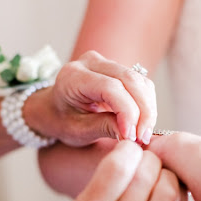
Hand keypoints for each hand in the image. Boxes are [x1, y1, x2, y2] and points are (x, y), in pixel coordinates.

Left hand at [26, 51, 156, 146]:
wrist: (53, 109)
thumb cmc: (61, 121)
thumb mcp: (76, 131)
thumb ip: (103, 128)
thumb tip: (132, 134)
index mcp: (73, 76)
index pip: (110, 88)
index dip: (127, 112)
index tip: (132, 136)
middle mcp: (90, 62)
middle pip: (130, 80)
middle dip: (143, 111)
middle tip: (144, 137)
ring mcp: (105, 62)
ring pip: (139, 81)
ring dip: (148, 108)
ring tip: (144, 134)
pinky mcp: (117, 68)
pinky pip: (140, 83)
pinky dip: (146, 104)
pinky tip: (142, 123)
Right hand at [52, 141, 186, 200]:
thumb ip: (99, 192)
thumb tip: (127, 155)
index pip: (114, 171)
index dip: (126, 151)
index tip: (128, 147)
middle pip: (144, 178)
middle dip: (149, 158)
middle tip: (147, 156)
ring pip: (168, 193)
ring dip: (167, 174)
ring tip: (158, 172)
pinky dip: (177, 194)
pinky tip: (167, 192)